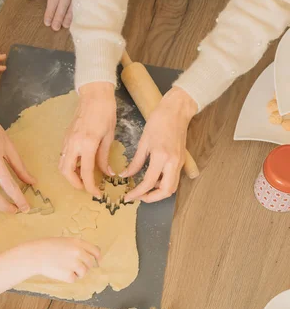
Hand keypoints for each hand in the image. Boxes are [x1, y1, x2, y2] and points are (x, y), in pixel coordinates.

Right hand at [29, 238, 100, 282]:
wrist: (35, 255)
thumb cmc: (47, 247)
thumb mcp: (64, 241)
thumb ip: (77, 247)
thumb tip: (88, 257)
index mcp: (78, 243)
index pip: (95, 251)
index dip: (97, 257)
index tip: (98, 262)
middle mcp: (79, 252)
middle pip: (90, 263)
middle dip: (84, 266)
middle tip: (74, 267)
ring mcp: (75, 264)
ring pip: (83, 273)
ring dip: (77, 273)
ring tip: (64, 268)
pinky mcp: (69, 275)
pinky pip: (74, 279)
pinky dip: (68, 278)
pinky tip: (59, 272)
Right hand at [59, 83, 115, 196]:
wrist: (94, 94)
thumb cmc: (105, 113)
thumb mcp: (109, 137)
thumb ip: (104, 157)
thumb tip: (107, 173)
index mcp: (87, 144)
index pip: (86, 173)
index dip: (91, 187)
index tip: (97, 194)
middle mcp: (73, 144)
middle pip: (66, 172)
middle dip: (75, 184)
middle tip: (87, 187)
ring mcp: (67, 140)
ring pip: (62, 164)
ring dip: (70, 175)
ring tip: (83, 177)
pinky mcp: (66, 137)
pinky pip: (64, 155)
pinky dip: (69, 164)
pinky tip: (81, 164)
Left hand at [123, 87, 197, 202]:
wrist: (177, 110)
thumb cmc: (159, 121)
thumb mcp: (143, 142)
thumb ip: (136, 162)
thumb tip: (126, 175)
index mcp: (161, 157)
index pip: (148, 182)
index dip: (137, 193)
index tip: (128, 196)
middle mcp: (173, 163)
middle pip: (166, 192)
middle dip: (152, 198)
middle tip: (138, 197)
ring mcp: (179, 163)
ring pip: (172, 187)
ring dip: (159, 192)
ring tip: (145, 189)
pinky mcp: (181, 161)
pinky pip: (173, 179)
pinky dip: (163, 184)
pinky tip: (153, 179)